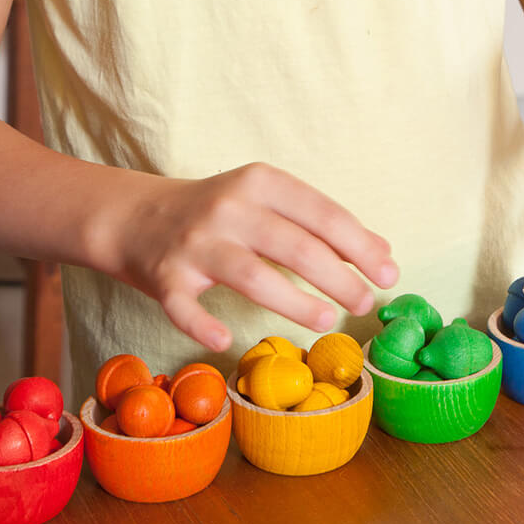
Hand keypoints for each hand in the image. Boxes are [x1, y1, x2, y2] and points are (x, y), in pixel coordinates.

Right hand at [106, 163, 397, 350]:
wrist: (135, 215)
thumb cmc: (218, 212)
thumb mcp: (269, 201)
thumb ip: (322, 222)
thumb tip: (382, 251)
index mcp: (260, 182)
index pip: (322, 214)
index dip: (361, 245)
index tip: (389, 273)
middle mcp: (229, 208)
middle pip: (296, 246)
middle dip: (340, 278)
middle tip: (366, 303)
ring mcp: (195, 243)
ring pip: (253, 277)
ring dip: (295, 303)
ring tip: (329, 320)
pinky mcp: (165, 277)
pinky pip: (185, 308)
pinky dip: (205, 326)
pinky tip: (227, 340)